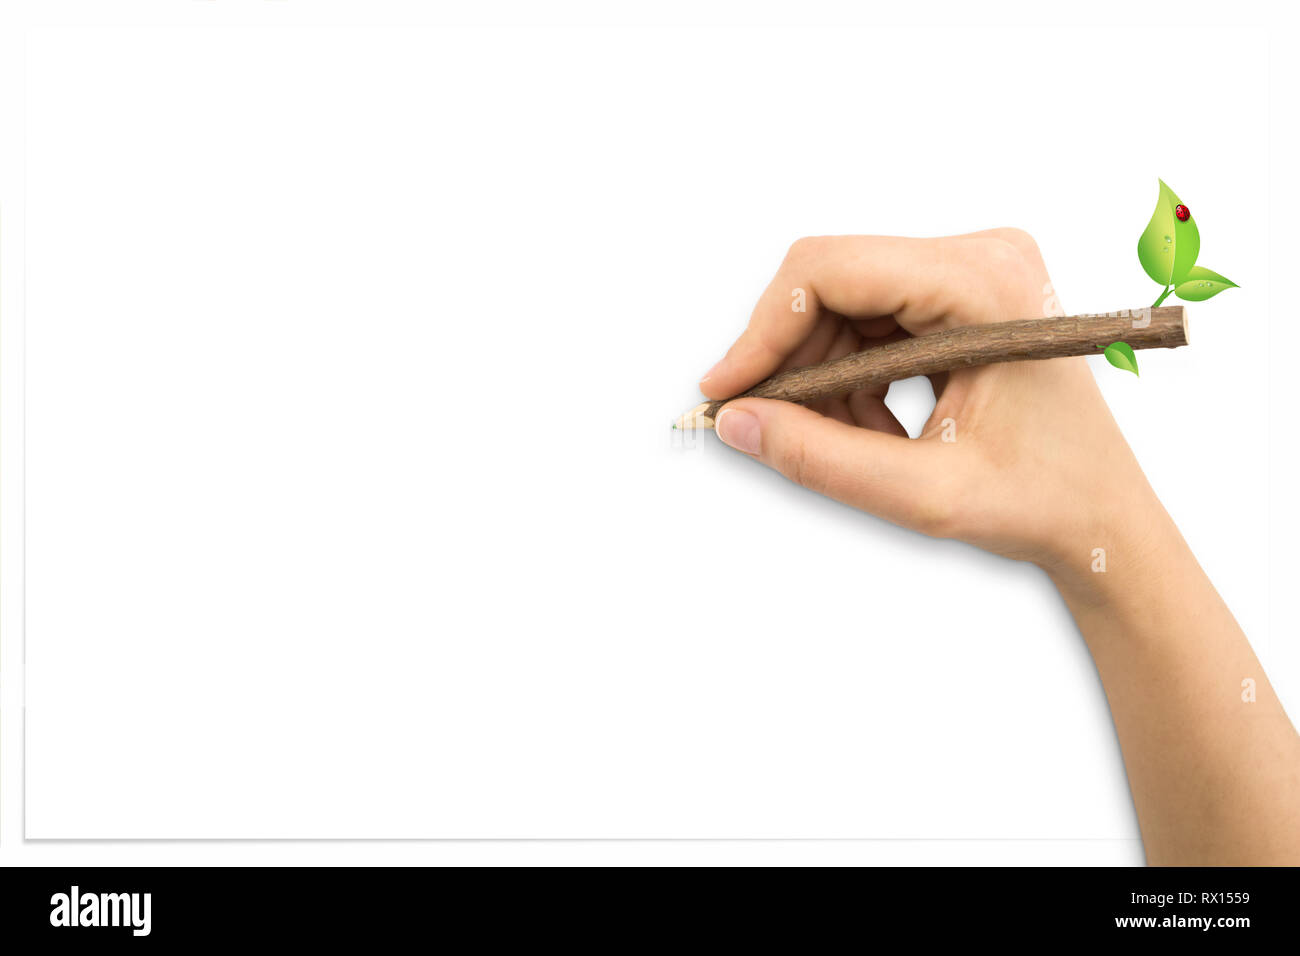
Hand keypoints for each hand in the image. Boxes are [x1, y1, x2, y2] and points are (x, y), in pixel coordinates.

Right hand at [701, 229, 1159, 570]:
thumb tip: (736, 422)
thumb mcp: (923, 493)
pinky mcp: (961, 295)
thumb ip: (820, 458)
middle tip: (772, 429)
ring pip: (844, 308)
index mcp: (985, 284)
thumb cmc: (1044, 502)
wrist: (1104, 515)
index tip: (725, 391)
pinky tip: (874, 432)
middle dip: (793, 362)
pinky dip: (851, 380)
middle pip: (833, 285)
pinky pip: (869, 323)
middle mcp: (981, 255)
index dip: (764, 330)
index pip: (832, 270)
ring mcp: (973, 270)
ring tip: (846, 445)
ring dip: (823, 380)